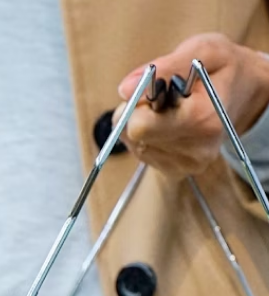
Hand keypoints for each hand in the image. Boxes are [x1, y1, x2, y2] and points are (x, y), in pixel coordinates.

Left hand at [113, 33, 268, 175]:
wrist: (245, 93)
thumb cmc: (222, 68)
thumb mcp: (203, 50)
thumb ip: (165, 66)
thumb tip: (125, 89)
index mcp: (202, 120)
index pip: (139, 126)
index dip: (138, 103)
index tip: (157, 88)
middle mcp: (196, 150)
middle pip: (132, 135)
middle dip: (137, 111)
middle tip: (163, 98)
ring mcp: (186, 165)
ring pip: (133, 143)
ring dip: (142, 122)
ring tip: (169, 109)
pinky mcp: (175, 172)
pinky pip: (140, 152)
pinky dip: (146, 136)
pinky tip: (167, 124)